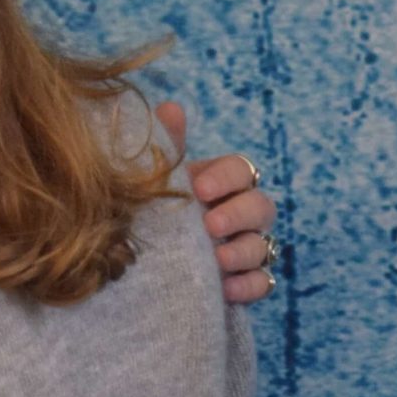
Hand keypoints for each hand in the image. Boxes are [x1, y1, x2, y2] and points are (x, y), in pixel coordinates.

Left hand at [154, 102, 277, 304]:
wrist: (132, 262)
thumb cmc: (149, 212)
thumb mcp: (153, 182)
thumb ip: (166, 149)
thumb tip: (170, 107)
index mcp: (219, 184)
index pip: (241, 170)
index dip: (227, 177)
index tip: (199, 188)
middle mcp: (239, 214)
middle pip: (262, 207)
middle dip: (239, 215)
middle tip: (210, 225)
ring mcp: (244, 249)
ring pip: (265, 246)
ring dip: (243, 252)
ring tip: (217, 260)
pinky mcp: (242, 283)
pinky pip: (262, 283)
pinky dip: (248, 285)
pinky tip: (224, 288)